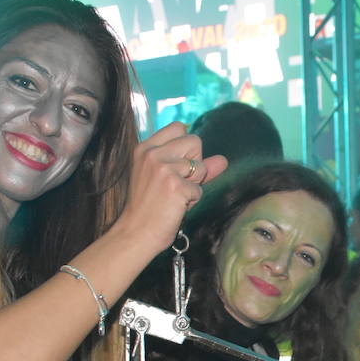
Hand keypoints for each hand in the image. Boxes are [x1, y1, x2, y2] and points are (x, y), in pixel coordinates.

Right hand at [117, 122, 227, 249]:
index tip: (177, 165)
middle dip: (195, 163)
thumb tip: (223, 160)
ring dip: (194, 184)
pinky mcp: (175, 185)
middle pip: (194, 141)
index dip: (186, 147)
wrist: (136, 233)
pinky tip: (175, 206)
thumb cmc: (151, 207)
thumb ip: (194, 166)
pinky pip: (199, 188)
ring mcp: (163, 168)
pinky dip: (192, 200)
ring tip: (175, 196)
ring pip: (201, 166)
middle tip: (178, 182)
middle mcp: (152, 154)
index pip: (178, 127)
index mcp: (145, 148)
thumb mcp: (168, 179)